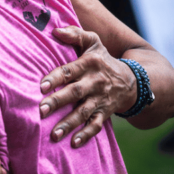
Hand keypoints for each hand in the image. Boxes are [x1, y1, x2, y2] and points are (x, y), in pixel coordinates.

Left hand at [39, 26, 136, 147]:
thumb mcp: (93, 42)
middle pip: (75, 93)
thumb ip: (75, 34)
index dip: (56, 78)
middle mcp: (94, 82)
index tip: (41, 86)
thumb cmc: (102, 59)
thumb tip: (54, 30)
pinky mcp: (105, 112)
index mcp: (89, 64)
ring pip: (83, 112)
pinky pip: (96, 125)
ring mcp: (100, 99)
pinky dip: (86, 135)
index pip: (70, 71)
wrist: (132, 80)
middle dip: (58, 102)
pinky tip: (73, 143)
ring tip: (54, 134)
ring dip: (69, 124)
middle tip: (41, 110)